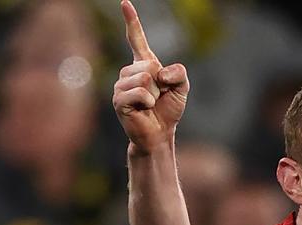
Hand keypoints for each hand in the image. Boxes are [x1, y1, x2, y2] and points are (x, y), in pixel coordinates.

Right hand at [113, 0, 188, 152]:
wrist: (160, 134)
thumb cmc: (168, 111)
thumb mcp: (182, 87)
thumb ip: (179, 73)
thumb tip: (158, 72)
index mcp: (143, 65)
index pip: (136, 39)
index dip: (131, 21)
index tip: (125, 3)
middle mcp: (128, 73)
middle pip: (148, 65)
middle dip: (160, 82)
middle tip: (157, 97)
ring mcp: (121, 86)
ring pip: (143, 79)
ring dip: (153, 93)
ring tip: (150, 104)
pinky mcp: (118, 100)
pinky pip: (139, 93)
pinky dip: (148, 102)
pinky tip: (144, 110)